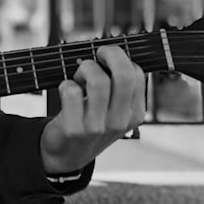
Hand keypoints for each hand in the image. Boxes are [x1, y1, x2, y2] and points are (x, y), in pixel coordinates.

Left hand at [39, 45, 146, 173]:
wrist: (67, 153)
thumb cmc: (91, 120)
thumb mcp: (114, 108)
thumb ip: (119, 86)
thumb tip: (111, 50)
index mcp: (136, 112)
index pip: (137, 72)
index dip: (119, 57)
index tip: (105, 58)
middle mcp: (121, 121)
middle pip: (124, 75)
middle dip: (109, 54)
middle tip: (96, 55)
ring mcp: (98, 127)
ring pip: (98, 81)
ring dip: (84, 69)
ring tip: (79, 77)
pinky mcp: (75, 129)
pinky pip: (71, 92)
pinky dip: (65, 84)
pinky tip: (67, 91)